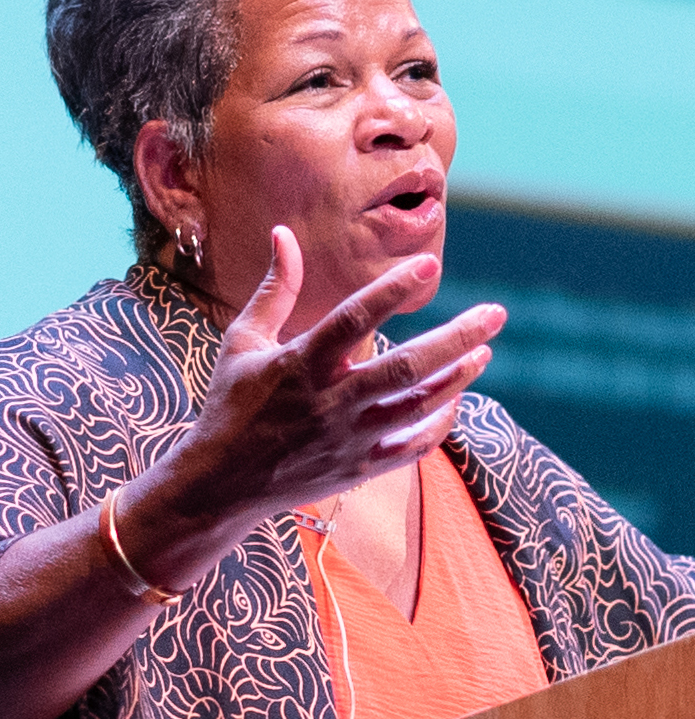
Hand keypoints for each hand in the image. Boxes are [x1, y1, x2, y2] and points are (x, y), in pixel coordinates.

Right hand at [183, 226, 504, 517]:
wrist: (220, 486)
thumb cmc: (231, 404)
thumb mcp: (243, 342)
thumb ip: (274, 289)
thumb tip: (282, 233)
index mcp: (300, 365)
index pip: (353, 319)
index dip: (391, 290)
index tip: (429, 264)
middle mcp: (329, 402)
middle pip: (406, 368)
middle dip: (456, 338)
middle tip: (496, 313)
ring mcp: (348, 440)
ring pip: (418, 407)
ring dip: (458, 377)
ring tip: (485, 350)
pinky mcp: (358, 469)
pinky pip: (413, 447)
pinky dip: (440, 422)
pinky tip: (457, 398)